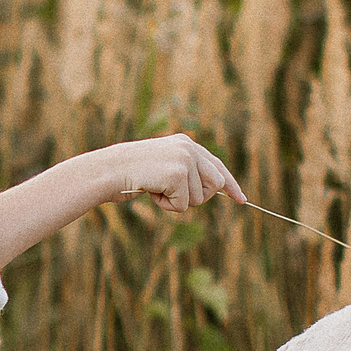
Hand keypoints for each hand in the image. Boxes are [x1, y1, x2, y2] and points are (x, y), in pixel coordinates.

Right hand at [100, 134, 245, 213]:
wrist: (108, 170)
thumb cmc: (131, 173)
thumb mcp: (162, 166)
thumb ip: (185, 172)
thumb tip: (210, 189)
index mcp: (186, 143)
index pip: (217, 166)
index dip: (231, 185)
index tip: (242, 200)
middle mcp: (189, 148)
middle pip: (215, 184)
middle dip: (198, 197)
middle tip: (172, 194)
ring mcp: (184, 159)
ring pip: (199, 198)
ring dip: (178, 202)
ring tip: (156, 189)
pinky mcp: (177, 174)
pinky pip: (183, 206)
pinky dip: (167, 206)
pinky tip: (151, 192)